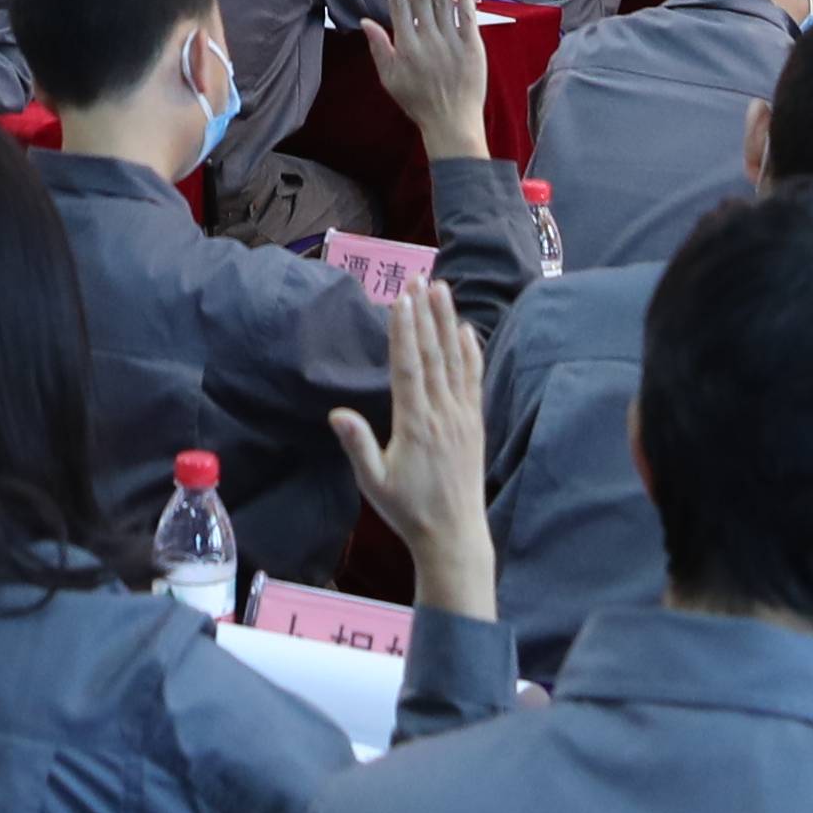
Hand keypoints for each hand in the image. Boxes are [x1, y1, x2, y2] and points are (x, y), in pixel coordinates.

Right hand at [327, 277, 498, 625]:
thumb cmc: (408, 510)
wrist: (454, 536)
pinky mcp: (475, 424)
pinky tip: (467, 331)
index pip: (408, 367)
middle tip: (418, 277)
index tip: (400, 299)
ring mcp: (462, 417)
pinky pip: (473, 381)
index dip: (404, 331)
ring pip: (455, 361)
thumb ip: (358, 446)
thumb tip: (337, 414)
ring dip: (447, 322)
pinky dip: (471, 353)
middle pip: (433, 354)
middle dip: (424, 313)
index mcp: (415, 425)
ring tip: (441, 289)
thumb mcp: (374, 483)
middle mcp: (442, 414)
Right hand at [371, 0, 494, 158]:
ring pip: (444, 0)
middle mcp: (428, 39)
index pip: (399, 4)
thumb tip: (366, 21)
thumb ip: (379, 48)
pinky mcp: (472, 46)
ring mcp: (452, 41)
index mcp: (406, 46)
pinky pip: (468, 15)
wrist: (451, 123)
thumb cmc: (417, 102)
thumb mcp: (390, 78)